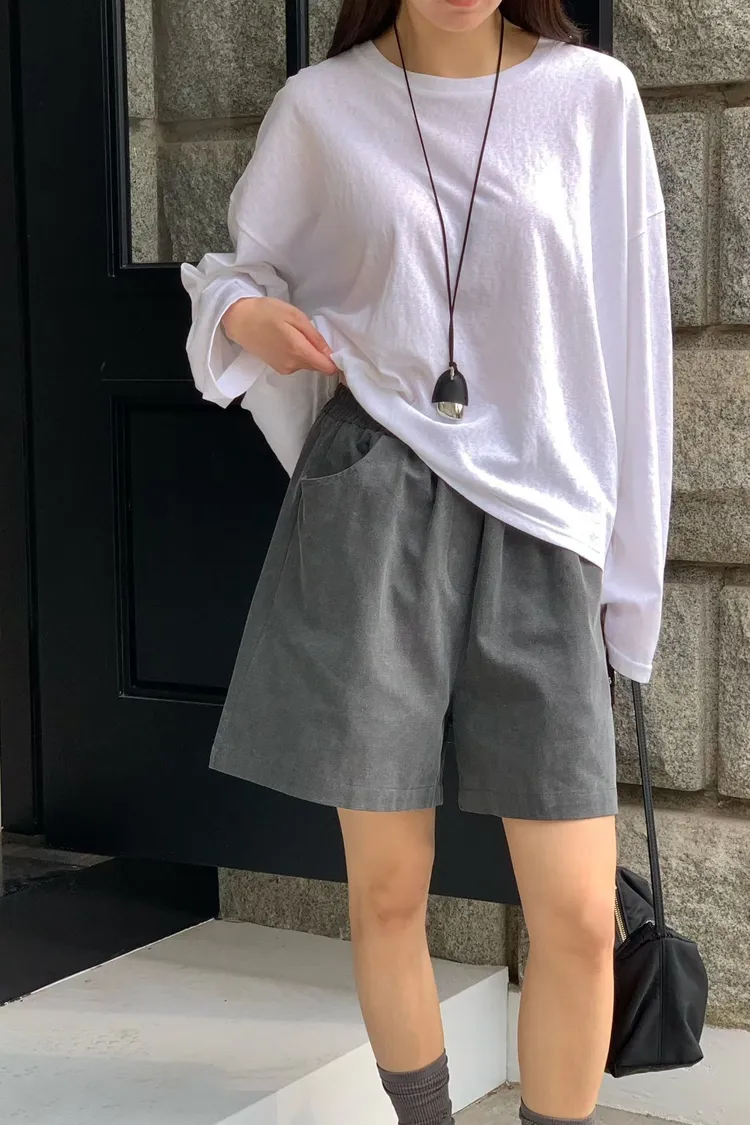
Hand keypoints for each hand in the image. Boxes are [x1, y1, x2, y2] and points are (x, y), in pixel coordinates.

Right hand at [222, 297, 338, 376]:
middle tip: (311, 334)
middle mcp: (293, 366)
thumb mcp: (295, 317)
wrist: (239, 320)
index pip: (327, 367)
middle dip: (320, 354)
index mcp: (299, 352)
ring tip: (295, 334)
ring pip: (307, 365)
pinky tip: (287, 341)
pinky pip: (296, 364)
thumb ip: (314, 337)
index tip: (338, 351)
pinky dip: (297, 355)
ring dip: (307, 353)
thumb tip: (331, 353)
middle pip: (318, 366)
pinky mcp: (278, 368)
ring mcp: (284, 369)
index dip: (335, 361)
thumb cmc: (267, 312)